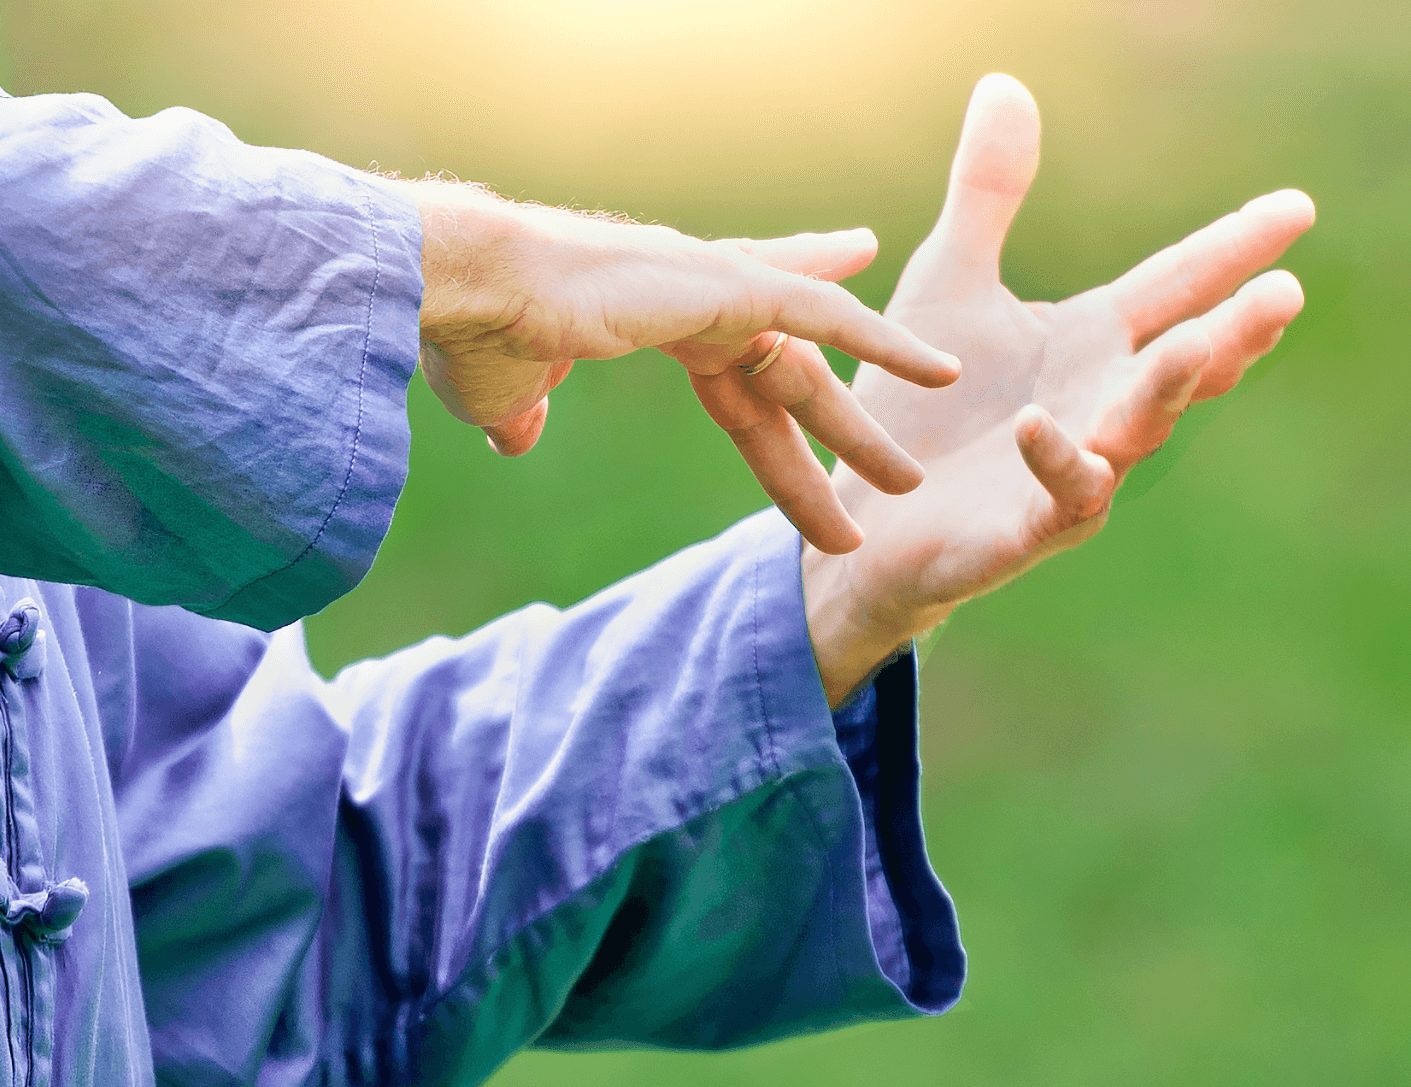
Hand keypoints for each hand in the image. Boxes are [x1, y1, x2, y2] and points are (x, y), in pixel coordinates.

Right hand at [389, 178, 961, 552]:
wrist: (470, 289)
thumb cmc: (476, 335)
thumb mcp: (507, 392)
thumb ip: (525, 411)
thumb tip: (514, 437)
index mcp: (648, 315)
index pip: (731, 352)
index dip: (776, 374)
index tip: (810, 376)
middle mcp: (694, 294)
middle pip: (785, 378)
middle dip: (832, 429)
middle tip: (889, 468)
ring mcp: (718, 286)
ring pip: (816, 363)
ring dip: (862, 423)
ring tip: (912, 477)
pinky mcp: (733, 286)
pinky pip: (833, 318)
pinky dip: (887, 343)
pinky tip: (940, 372)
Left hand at [792, 74, 1313, 702]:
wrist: (867, 518)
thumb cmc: (921, 406)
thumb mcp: (950, 280)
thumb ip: (989, 194)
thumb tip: (1007, 86)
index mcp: (1095, 345)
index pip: (1179, 285)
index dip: (1236, 248)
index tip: (1298, 208)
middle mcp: (1102, 406)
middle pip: (1186, 364)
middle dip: (1238, 331)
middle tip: (1286, 293)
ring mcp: (1077, 470)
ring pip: (1140, 429)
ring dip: (1168, 390)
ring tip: (1200, 346)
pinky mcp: (1029, 527)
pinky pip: (1059, 494)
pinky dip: (1057, 459)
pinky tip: (1044, 424)